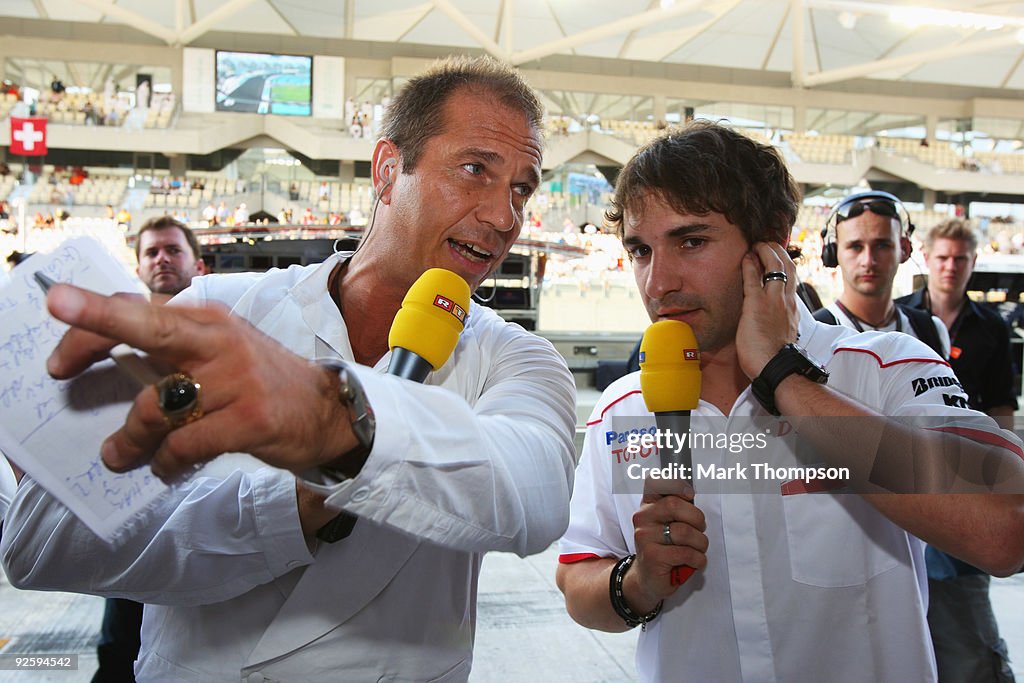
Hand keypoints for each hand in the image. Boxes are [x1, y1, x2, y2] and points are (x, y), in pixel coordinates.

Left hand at [45, 284, 356, 480]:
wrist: (328, 411)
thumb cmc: (261, 382)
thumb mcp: (220, 351)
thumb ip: (171, 348)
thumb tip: (105, 352)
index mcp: (208, 320)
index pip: (141, 310)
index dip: (92, 318)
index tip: (57, 327)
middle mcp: (221, 342)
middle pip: (149, 329)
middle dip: (97, 327)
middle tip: (55, 358)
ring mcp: (237, 380)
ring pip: (158, 408)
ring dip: (129, 440)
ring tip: (119, 456)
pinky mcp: (249, 419)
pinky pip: (186, 445)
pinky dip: (167, 462)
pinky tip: (167, 468)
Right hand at [625, 485, 707, 612]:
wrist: (647, 578)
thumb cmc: (663, 548)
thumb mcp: (667, 524)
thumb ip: (676, 507)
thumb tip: (690, 492)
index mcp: (648, 505)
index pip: (655, 483)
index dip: (675, 484)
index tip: (689, 494)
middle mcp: (642, 518)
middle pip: (674, 505)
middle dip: (697, 518)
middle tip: (700, 529)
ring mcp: (645, 537)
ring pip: (684, 531)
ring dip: (700, 543)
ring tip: (698, 550)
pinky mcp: (653, 556)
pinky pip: (686, 553)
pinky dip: (698, 559)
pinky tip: (694, 561)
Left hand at [737, 242, 799, 378]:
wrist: (776, 367)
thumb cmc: (774, 359)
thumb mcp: (782, 336)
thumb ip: (779, 325)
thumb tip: (772, 324)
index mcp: (792, 309)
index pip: (792, 280)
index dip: (786, 266)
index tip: (778, 258)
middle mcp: (786, 301)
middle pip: (788, 267)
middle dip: (779, 251)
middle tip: (769, 244)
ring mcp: (773, 301)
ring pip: (775, 266)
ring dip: (766, 251)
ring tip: (758, 244)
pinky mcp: (757, 304)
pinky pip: (754, 278)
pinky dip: (750, 264)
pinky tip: (746, 257)